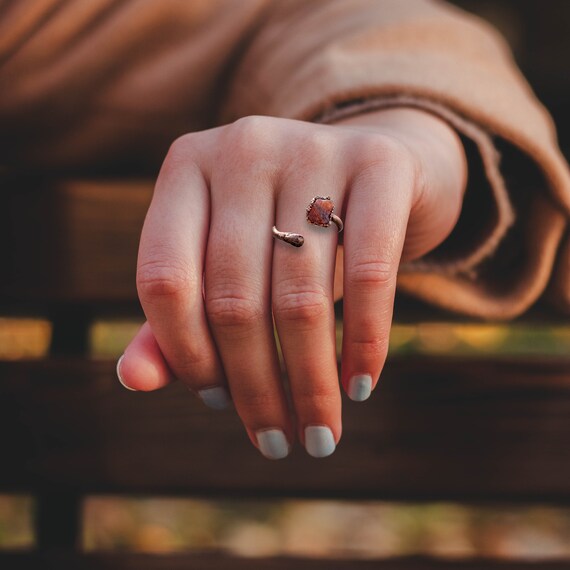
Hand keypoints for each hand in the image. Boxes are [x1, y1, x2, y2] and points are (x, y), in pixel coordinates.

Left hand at [117, 107, 466, 458]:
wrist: (375, 170)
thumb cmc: (289, 227)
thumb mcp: (229, 263)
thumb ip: (177, 318)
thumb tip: (134, 379)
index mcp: (186, 167)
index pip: (164, 279)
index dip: (185, 355)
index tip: (218, 403)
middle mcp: (242, 146)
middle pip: (233, 298)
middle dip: (255, 388)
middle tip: (276, 442)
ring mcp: (314, 146)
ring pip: (300, 295)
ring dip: (309, 382)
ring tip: (319, 433)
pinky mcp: (380, 162)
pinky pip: (369, 271)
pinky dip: (365, 341)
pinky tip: (360, 386)